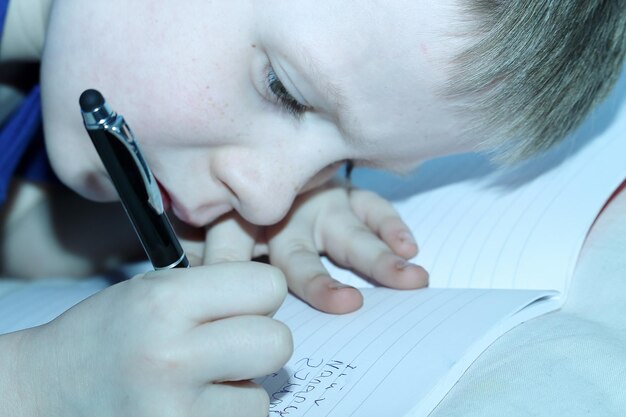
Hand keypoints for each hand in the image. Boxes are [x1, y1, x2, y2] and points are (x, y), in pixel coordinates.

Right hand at [8, 264, 291, 416]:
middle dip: (262, 341)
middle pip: (277, 343)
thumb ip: (218, 288)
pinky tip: (192, 405)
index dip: (259, 295)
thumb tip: (281, 298)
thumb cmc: (110, 332)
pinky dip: (225, 416)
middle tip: (232, 344)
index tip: (242, 303)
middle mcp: (171, 357)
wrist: (49, 389)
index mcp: (165, 302)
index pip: (268, 287)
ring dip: (240, 390)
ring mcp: (173, 412)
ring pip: (261, 398)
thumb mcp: (154, 289)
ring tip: (200, 381)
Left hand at [197, 185, 428, 313]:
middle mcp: (282, 211)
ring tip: (407, 277)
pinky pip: (372, 207)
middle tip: (346, 305)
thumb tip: (189, 278)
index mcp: (239, 220)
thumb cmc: (234, 207)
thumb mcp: (206, 227)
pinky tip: (408, 247)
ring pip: (347, 233)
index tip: (254, 303)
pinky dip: (390, 225)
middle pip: (299, 252)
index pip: (232, 250)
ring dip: (377, 257)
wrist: (262, 157)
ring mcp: (320, 201)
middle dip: (321, 281)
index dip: (237, 273)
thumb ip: (202, 252)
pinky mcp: (348, 195)